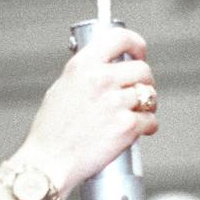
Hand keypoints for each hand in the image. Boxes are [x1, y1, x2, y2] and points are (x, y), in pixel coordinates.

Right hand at [14, 26, 158, 197]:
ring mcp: (115, 103)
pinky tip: (137, 131)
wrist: (48, 162)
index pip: (120, 38)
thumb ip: (86, 74)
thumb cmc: (50, 131)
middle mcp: (101, 80)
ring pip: (149, 95)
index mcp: (83, 66)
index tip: (139, 52)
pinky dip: (147, 126)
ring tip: (135, 114)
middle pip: (142, 69)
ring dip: (147, 106)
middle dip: (144, 81)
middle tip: (138, 92)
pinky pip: (150, 120)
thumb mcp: (61, 88)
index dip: (136, 44)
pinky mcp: (126, 127)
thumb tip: (105, 68)